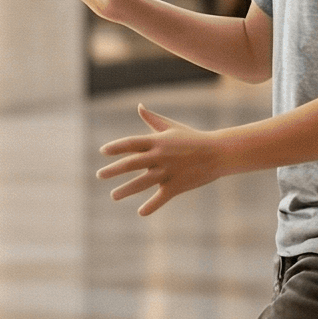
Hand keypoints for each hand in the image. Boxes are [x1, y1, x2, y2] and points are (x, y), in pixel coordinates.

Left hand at [98, 105, 220, 216]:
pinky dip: (151, 206)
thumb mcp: (172, 127)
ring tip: (113, 196)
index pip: (131, 143)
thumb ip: (153, 120)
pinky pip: (161, 198)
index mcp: (158, 141)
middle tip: (99, 175)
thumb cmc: (193, 138)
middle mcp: (160, 156)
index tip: (102, 151)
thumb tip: (139, 106)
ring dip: (126, 190)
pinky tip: (141, 212)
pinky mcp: (177, 186)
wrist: (218, 152)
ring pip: (142, 182)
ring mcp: (168, 171)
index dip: (116, 147)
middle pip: (131, 163)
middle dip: (113, 170)